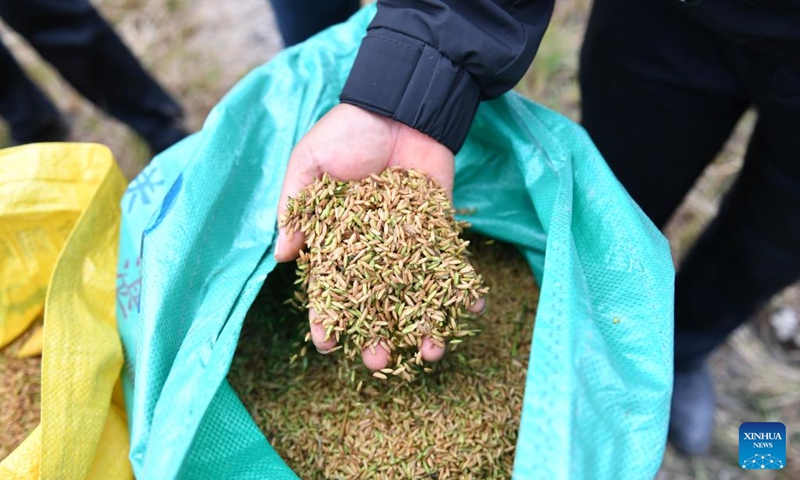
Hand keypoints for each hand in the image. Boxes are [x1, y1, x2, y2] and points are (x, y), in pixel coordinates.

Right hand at [275, 104, 484, 369]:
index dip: (327, 316)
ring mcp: (407, 243)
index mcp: (337, 240)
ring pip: (414, 294)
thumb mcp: (309, 164)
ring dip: (424, 324)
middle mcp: (372, 250)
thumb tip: (283, 255)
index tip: (328, 344)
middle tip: (381, 361)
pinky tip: (472, 311)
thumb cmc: (347, 132)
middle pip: (375, 303)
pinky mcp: (438, 230)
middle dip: (378, 334)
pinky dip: (463, 289)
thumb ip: (296, 206)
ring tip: (433, 352)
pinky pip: (450, 266)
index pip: (330, 287)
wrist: (399, 104)